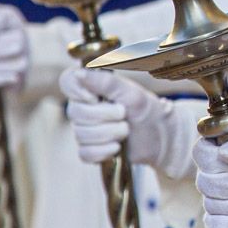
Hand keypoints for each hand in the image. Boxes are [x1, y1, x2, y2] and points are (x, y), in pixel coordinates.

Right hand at [60, 67, 196, 176]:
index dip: (77, 91)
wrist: (160, 135)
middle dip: (105, 116)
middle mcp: (83, 108)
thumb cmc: (146, 109)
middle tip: (124, 114)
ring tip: (126, 130)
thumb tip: (78, 74)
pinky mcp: (90, 150)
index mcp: (91, 89)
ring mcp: (85, 130)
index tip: (96, 97)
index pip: (67, 81)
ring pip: (81, 134)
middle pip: (75, 113)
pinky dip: (104, 151)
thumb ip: (105, 82)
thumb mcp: (130, 92)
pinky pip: (85, 153)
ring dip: (109, 134)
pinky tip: (117, 147)